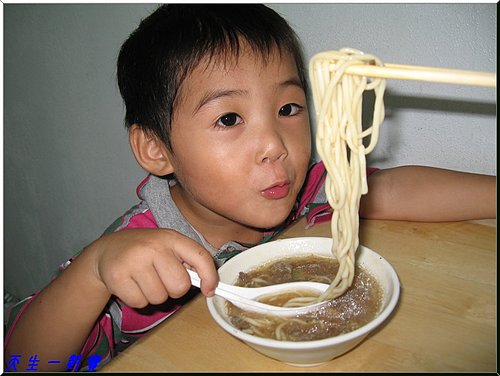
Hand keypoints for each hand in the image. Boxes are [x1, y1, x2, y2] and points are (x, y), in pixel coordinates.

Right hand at [89, 228, 217, 307]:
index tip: (209, 290)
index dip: (209, 277)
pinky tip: (131, 284)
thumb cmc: (145, 251)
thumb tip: (209, 286)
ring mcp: (134, 261)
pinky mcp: (118, 276)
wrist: (107, 250)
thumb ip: (188, 261)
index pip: (200, 257)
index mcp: (171, 238)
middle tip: (161, 279)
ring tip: (143, 279)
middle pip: (180, 286)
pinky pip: (140, 302)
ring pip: (159, 298)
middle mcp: (154, 247)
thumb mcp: (168, 247)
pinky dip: (138, 299)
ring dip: (153, 295)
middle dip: (173, 289)